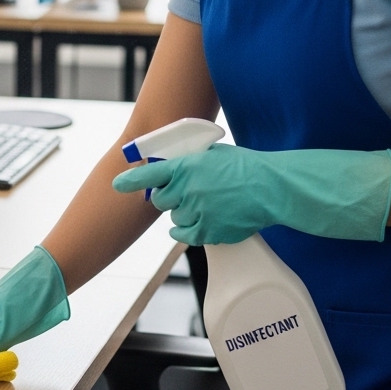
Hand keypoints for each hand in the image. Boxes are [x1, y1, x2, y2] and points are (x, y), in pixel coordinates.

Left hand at [112, 144, 390, 245]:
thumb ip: (188, 160)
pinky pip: (184, 235)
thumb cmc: (245, 167)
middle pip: (161, 200)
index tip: (118, 184)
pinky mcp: (209, 230)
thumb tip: (167, 164)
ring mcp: (198, 211)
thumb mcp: (213, 154)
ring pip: (174, 218)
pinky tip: (194, 224)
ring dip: (182, 213)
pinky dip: (185, 231)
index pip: (151, 174)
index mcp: (188, 166)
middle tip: (183, 193)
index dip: (131, 181)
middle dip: (168, 197)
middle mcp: (189, 189)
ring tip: (204, 204)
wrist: (272, 187)